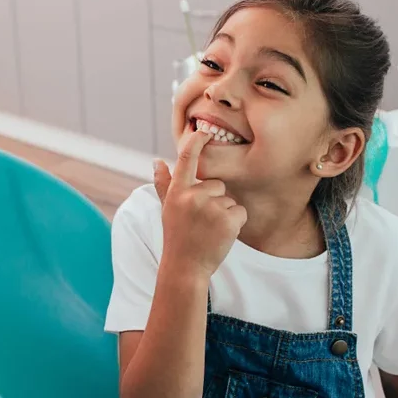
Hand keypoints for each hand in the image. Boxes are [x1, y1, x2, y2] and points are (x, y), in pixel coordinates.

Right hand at [154, 131, 247, 278]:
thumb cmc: (176, 236)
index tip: (203, 130)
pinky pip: (240, 211)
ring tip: (209, 230)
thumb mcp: (167, 208)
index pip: (186, 158)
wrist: (185, 267)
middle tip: (201, 221)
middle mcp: (193, 196)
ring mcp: (211, 208)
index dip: (196, 141)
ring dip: (224, 213)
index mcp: (177, 191)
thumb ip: (163, 183)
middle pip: (217, 184)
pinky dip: (235, 223)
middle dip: (214, 200)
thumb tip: (157, 161)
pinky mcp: (228, 220)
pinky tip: (221, 235)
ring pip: (229, 199)